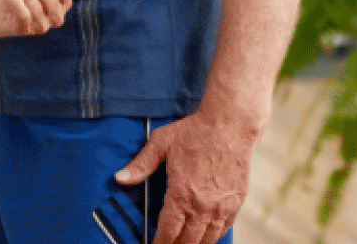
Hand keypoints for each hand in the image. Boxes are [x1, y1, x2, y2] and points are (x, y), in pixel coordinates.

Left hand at [114, 107, 260, 243]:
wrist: (230, 124)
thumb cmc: (195, 131)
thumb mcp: (161, 143)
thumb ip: (141, 164)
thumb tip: (120, 178)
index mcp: (181, 195)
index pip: (167, 233)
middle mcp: (202, 207)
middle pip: (187, 242)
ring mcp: (221, 207)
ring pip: (206, 240)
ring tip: (184, 242)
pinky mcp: (236, 203)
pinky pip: (224, 230)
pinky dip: (213, 237)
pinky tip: (205, 236)